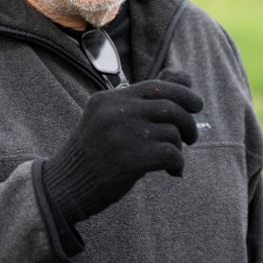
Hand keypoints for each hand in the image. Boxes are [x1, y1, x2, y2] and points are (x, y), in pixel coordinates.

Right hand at [42, 69, 204, 222]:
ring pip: (173, 131)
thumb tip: (183, 78)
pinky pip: (172, 154)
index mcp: (109, 98)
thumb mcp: (106, 117)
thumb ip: (139, 100)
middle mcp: (116, 111)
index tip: (195, 105)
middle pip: (171, 106)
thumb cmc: (93, 152)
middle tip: (191, 136)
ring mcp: (123, 134)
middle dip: (189, 121)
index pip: (156, 86)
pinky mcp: (132, 159)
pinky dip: (178, 164)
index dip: (183, 93)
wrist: (66, 184)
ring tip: (173, 158)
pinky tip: (172, 171)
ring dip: (180, 146)